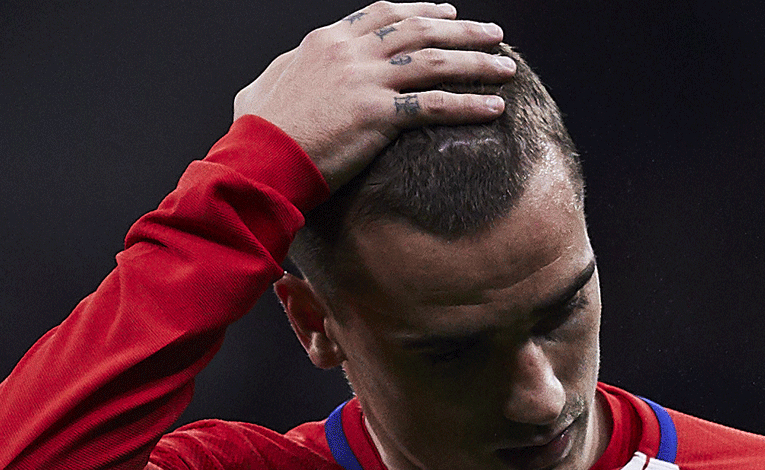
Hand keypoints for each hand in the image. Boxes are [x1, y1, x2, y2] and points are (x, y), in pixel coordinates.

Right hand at [233, 1, 515, 190]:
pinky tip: (494, 108)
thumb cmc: (257, 132)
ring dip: (477, 63)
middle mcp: (350, 52)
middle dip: (463, 30)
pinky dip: (469, 104)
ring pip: (435, 61)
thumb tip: (292, 67)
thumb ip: (287, 69)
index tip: (449, 12)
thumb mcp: (264, 86)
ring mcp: (365, 80)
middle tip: (493, 34)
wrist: (260, 159)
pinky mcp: (378, 114)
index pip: (384, 13)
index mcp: (327, 41)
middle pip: (420, 29)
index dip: (422, 10)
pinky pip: (435, 104)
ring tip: (506, 68)